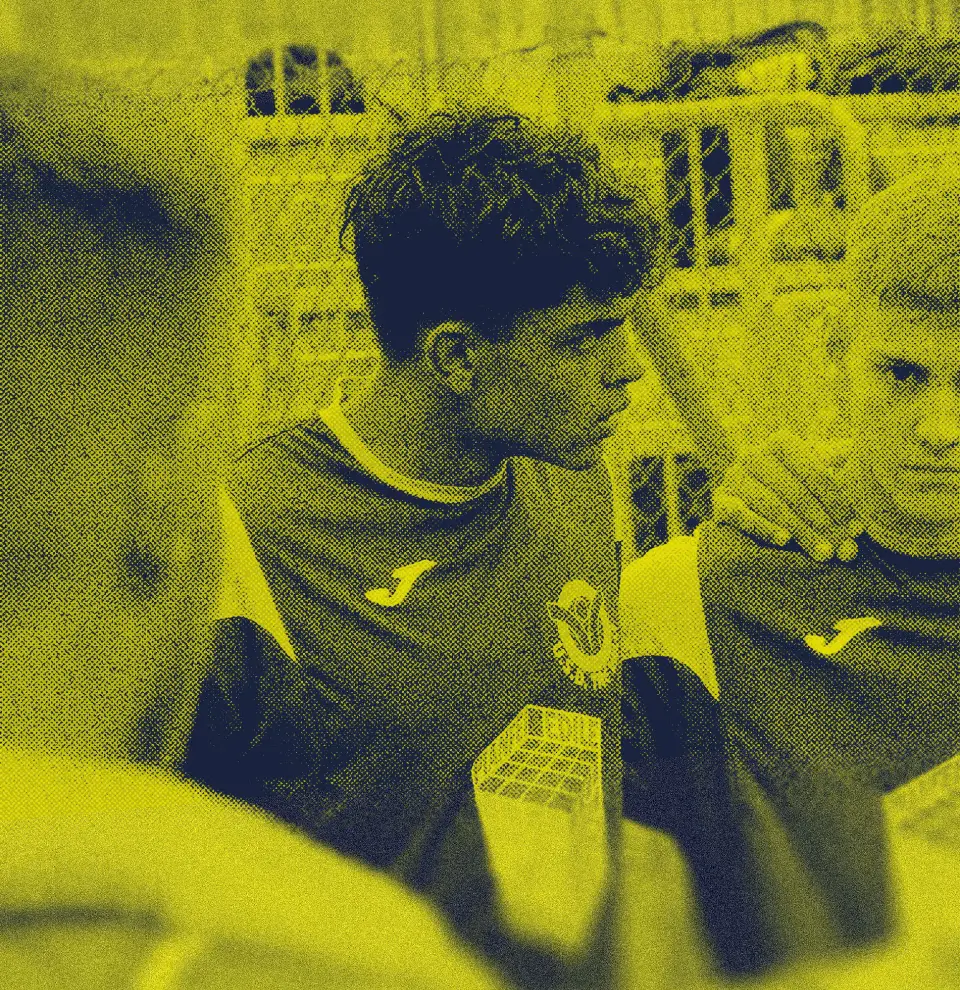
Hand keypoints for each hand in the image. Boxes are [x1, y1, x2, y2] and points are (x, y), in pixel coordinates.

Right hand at [712, 430, 864, 561]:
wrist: (752, 495)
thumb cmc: (796, 482)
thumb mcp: (819, 466)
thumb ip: (841, 459)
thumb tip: (861, 450)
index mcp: (781, 442)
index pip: (814, 473)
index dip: (839, 502)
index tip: (858, 529)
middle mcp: (753, 455)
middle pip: (795, 493)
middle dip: (825, 524)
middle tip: (847, 550)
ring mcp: (734, 478)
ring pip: (772, 506)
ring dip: (802, 532)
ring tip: (825, 554)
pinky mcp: (720, 501)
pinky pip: (741, 515)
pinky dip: (764, 527)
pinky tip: (785, 540)